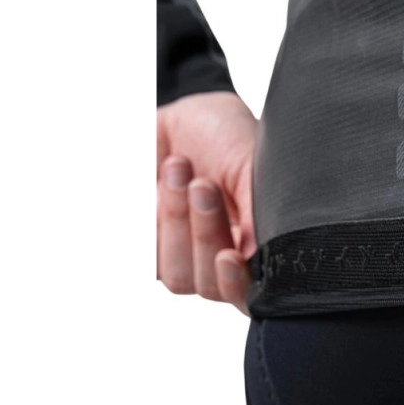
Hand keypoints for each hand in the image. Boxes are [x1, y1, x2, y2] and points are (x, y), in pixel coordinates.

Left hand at [156, 91, 256, 312]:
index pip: (251, 294)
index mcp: (258, 248)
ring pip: (176, 275)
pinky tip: (159, 182)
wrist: (186, 111)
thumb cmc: (229, 137)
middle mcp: (223, 261)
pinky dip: (149, 220)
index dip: (238, 283)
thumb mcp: (252, 168)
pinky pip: (145, 258)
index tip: (229, 256)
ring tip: (178, 168)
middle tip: (202, 185)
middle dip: (203, 233)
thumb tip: (259, 259)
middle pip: (210, 285)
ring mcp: (184, 257)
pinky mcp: (150, 247)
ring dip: (175, 221)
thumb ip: (258, 215)